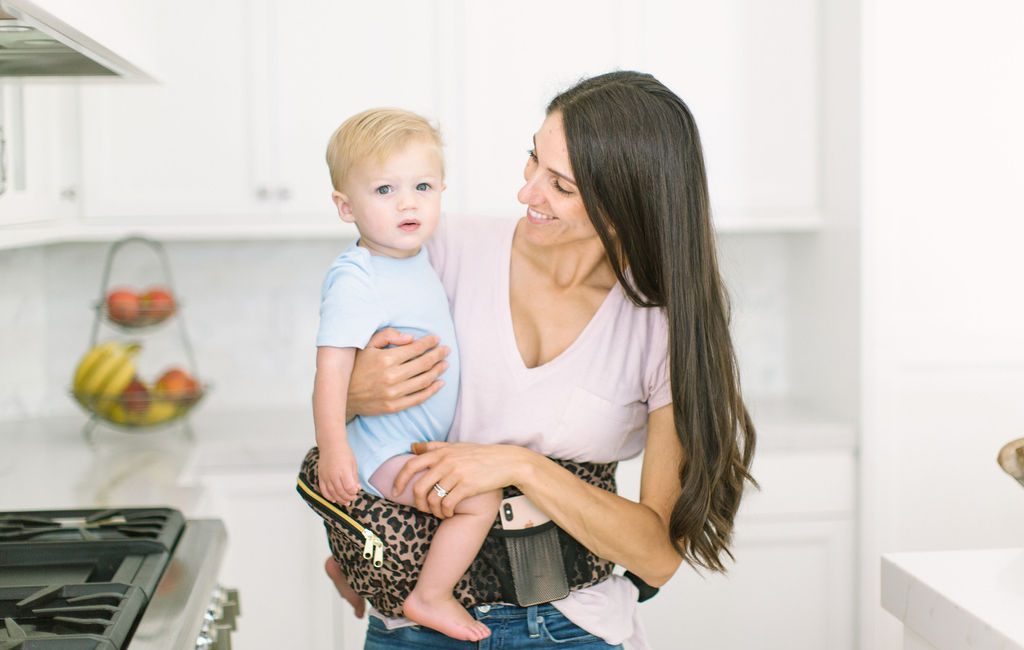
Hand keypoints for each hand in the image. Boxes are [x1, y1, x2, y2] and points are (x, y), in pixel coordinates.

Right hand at [319, 444, 360, 505]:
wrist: (331, 445)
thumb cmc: (344, 453)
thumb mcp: (353, 464)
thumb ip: (354, 477)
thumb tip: (357, 489)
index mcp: (344, 471)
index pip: (349, 487)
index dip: (353, 492)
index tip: (356, 492)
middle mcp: (334, 475)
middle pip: (341, 492)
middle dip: (348, 497)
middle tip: (352, 499)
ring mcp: (326, 476)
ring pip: (332, 493)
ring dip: (339, 499)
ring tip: (345, 502)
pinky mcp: (321, 477)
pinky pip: (323, 490)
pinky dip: (328, 497)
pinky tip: (334, 500)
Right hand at [347, 328, 450, 418]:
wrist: (342, 395)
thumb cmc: (356, 366)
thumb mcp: (366, 345)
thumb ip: (387, 336)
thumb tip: (410, 338)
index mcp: (385, 359)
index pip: (415, 349)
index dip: (429, 343)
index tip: (436, 338)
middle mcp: (391, 377)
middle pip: (423, 364)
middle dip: (438, 355)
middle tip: (447, 350)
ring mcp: (393, 393)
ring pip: (424, 381)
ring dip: (438, 371)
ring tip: (445, 364)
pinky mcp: (394, 406)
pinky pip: (418, 398)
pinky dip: (432, 390)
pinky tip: (440, 383)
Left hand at [395, 441, 527, 517]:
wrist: (507, 461)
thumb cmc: (481, 454)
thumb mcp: (457, 446)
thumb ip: (434, 446)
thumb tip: (412, 447)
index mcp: (441, 452)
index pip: (411, 465)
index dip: (399, 479)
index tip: (395, 491)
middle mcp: (446, 462)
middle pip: (418, 486)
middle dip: (416, 502)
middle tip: (422, 509)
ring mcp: (457, 474)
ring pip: (432, 498)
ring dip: (432, 510)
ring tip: (438, 513)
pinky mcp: (467, 486)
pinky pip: (447, 504)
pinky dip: (444, 513)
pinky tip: (448, 514)